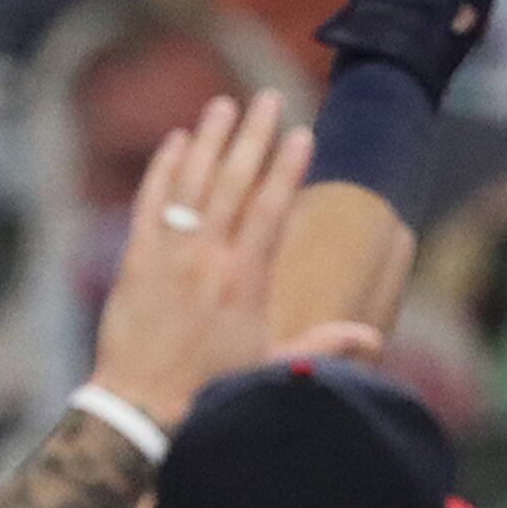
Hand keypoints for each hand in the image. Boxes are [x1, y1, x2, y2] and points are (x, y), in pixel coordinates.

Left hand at [87, 91, 336, 427]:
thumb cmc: (210, 390)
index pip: (271, 209)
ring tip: (224, 104)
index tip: (301, 133)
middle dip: (253, 136)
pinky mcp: (135, 261)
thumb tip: (371, 337)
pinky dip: (162, 170)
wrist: (140, 409)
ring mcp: (168, 255)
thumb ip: (322, 344)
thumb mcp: (272, 368)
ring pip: (191, 183)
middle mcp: (207, 258)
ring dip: (209, 140)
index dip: (287, 168)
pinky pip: (150, 204)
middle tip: (268, 99)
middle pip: (234, 182)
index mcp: (245, 279)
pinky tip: (176, 141)